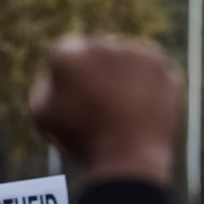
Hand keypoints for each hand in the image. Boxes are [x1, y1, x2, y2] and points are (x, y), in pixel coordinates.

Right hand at [28, 35, 180, 186]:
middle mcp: (100, 43)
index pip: (66, 53)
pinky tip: (141, 105)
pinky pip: (149, 67)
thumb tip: (56, 69)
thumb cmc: (83, 141)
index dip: (72, 78)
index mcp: (67, 54)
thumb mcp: (44, 116)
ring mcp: (133, 50)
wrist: (129, 160)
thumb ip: (44, 84)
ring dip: (123, 75)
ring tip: (123, 109)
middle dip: (98, 72)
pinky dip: (147, 83)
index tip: (80, 100)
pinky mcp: (159, 62)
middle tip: (103, 105)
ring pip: (124, 56)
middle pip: (97, 50)